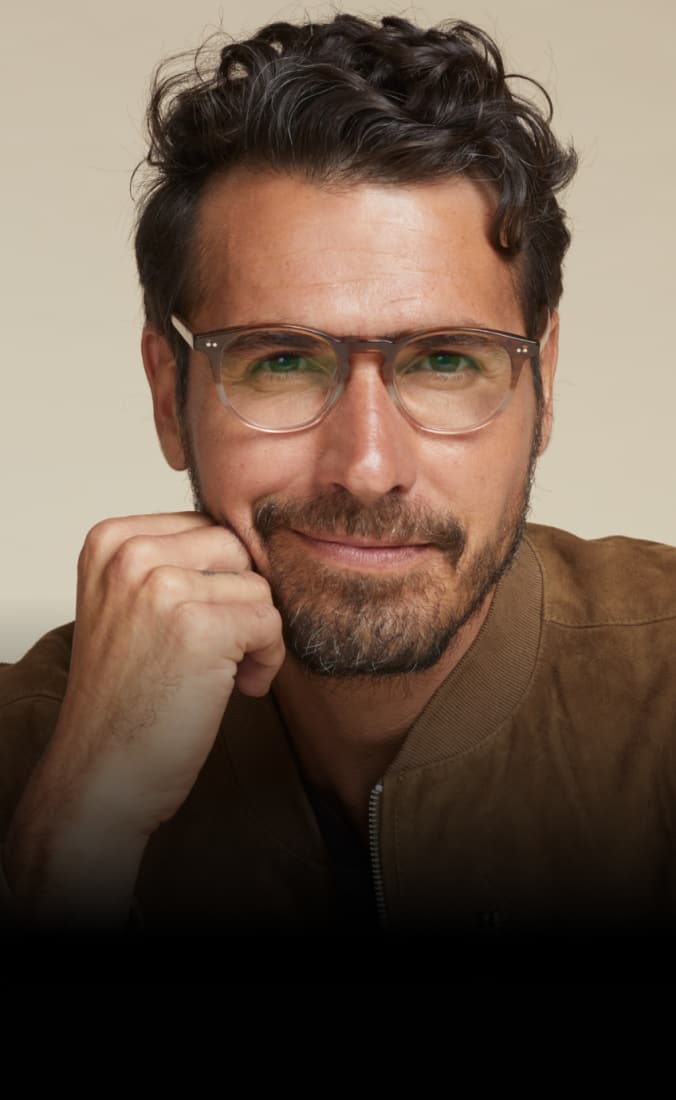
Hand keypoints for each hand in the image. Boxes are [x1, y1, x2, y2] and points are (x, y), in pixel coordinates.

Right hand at [4, 512, 284, 923]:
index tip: (202, 624)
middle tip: (224, 649)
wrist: (101, 774)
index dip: (221, 580)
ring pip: (259, 586)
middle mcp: (130, 555)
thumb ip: (176, 563)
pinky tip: (239, 688)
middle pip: (237, 549)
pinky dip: (267, 659)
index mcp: (111, 541)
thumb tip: (258, 541)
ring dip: (257, 634)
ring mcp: (162, 587)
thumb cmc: (126, 699)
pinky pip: (271, 621)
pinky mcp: (198, 627)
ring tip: (224, 673)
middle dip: (243, 601)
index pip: (207, 527)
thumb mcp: (130, 606)